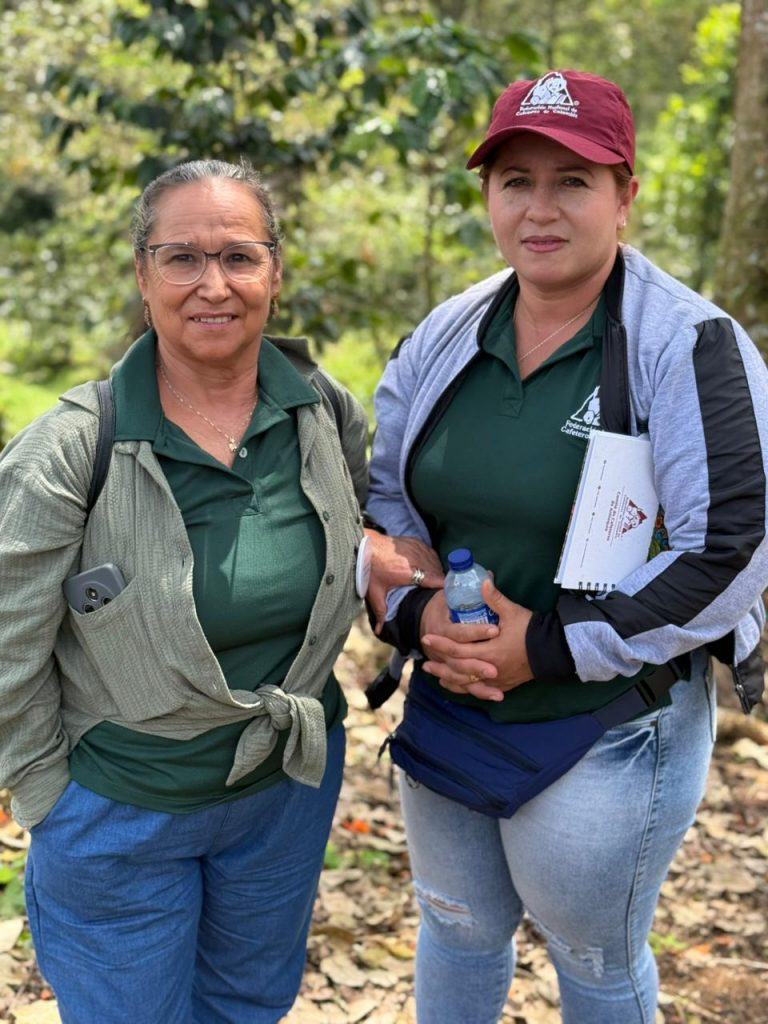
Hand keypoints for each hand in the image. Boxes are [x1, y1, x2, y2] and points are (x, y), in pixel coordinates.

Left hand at [365, 532, 443, 633]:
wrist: (364, 546)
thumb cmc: (369, 569)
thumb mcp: (375, 592)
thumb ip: (381, 612)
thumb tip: (380, 631)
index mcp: (408, 573)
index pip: (435, 579)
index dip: (444, 587)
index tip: (449, 595)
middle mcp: (416, 559)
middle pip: (438, 572)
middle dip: (440, 581)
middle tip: (439, 591)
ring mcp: (417, 548)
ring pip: (436, 561)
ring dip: (437, 570)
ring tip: (434, 580)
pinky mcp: (416, 542)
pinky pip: (431, 552)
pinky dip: (431, 560)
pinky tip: (428, 567)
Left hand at [421, 579, 533, 701]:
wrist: (552, 650)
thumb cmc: (531, 630)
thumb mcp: (512, 612)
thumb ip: (495, 598)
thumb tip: (483, 580)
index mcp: (489, 651)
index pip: (458, 649)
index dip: (441, 644)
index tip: (426, 637)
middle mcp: (490, 668)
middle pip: (458, 669)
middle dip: (440, 664)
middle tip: (424, 661)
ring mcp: (496, 679)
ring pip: (466, 683)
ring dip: (449, 678)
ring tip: (435, 674)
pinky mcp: (503, 685)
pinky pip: (479, 689)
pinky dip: (464, 687)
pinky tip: (455, 685)